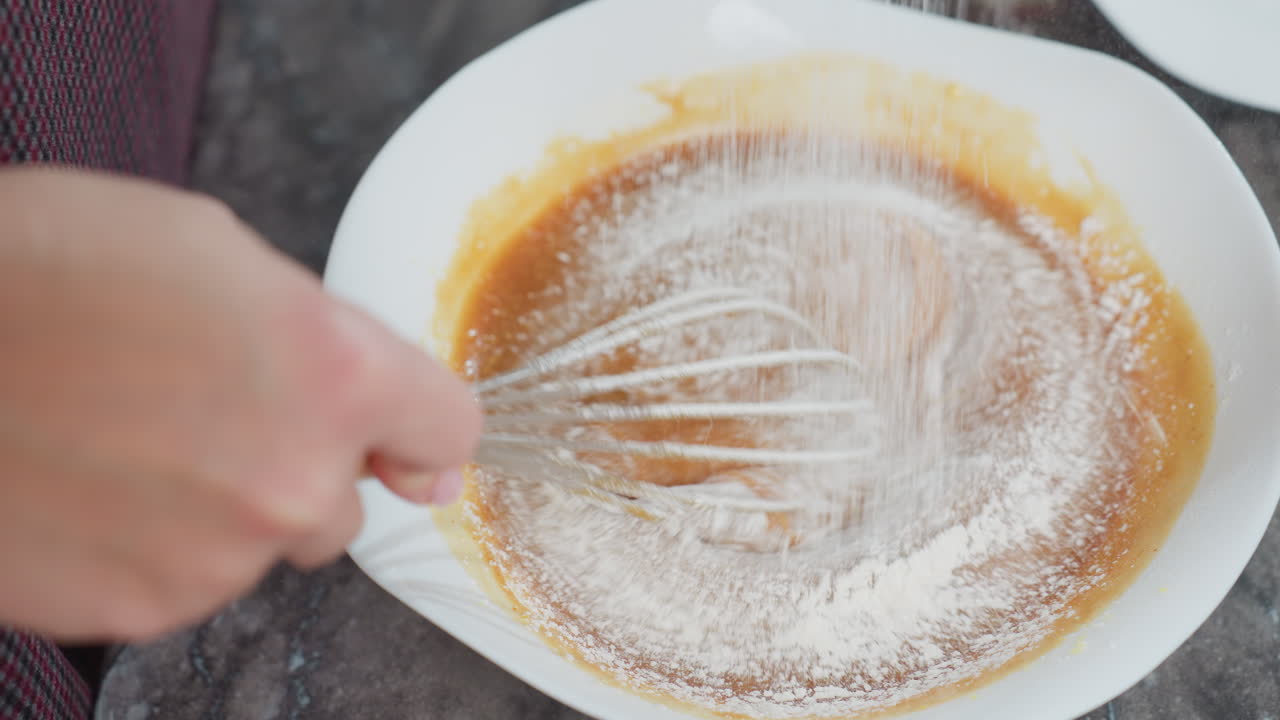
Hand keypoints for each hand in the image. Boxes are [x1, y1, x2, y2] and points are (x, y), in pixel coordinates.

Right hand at [0, 168, 480, 641]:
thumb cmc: (43, 268)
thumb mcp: (218, 250)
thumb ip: (333, 342)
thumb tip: (407, 437)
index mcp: (332, 374)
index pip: (449, 430)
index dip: (419, 425)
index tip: (399, 433)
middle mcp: (292, 479)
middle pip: (348, 499)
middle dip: (300, 460)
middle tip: (205, 407)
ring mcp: (215, 557)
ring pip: (265, 541)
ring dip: (224, 504)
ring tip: (130, 437)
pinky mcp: (139, 609)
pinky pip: (188, 579)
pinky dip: (157, 545)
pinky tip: (96, 483)